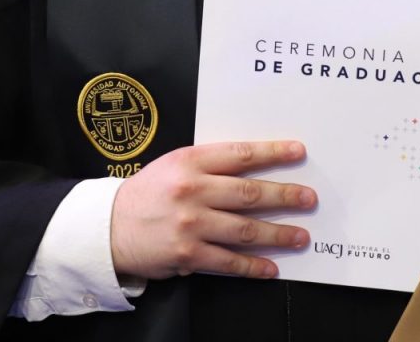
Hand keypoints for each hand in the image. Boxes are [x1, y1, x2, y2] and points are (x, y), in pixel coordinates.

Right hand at [110, 140, 315, 280]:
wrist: (110, 227)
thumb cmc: (148, 193)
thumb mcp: (174, 165)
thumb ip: (209, 165)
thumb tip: (255, 169)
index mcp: (189, 161)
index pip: (240, 154)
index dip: (272, 152)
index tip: (298, 152)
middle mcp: (192, 190)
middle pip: (249, 193)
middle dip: (285, 196)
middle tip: (309, 198)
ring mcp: (191, 224)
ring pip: (245, 229)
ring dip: (278, 234)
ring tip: (301, 236)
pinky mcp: (188, 254)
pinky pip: (229, 261)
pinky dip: (253, 266)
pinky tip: (271, 268)